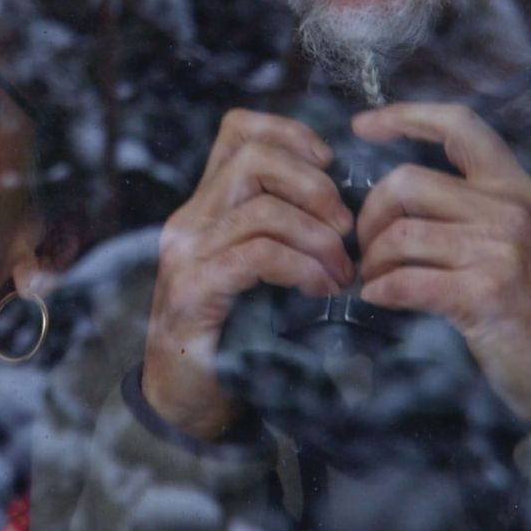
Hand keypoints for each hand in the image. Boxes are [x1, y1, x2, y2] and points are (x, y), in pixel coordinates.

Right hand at [141, 109, 353, 439]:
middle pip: (253, 158)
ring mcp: (187, 253)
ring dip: (317, 238)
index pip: (238, 131)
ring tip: (340, 272)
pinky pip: (258, 256)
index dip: (290, 133)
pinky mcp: (194, 290)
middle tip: (345, 228)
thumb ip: (282, 233)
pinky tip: (319, 289)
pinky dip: (301, 267)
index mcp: (205, 206)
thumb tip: (347, 210)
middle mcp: (189, 220)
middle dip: (314, 186)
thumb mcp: (256, 271)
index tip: (329, 165)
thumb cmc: (231, 334)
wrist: (184, 399)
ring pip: (261, 208)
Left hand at [352, 102, 530, 423]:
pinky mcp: (484, 294)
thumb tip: (402, 194)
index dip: (405, 116)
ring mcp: (498, 251)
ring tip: (373, 278)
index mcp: (516, 188)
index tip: (363, 126)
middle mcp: (509, 210)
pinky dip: (381, 290)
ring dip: (373, 260)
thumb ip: (477, 208)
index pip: (459, 126)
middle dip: (371, 214)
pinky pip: (407, 280)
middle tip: (367, 246)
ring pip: (400, 233)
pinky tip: (379, 298)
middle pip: (406, 181)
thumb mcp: (525, 237)